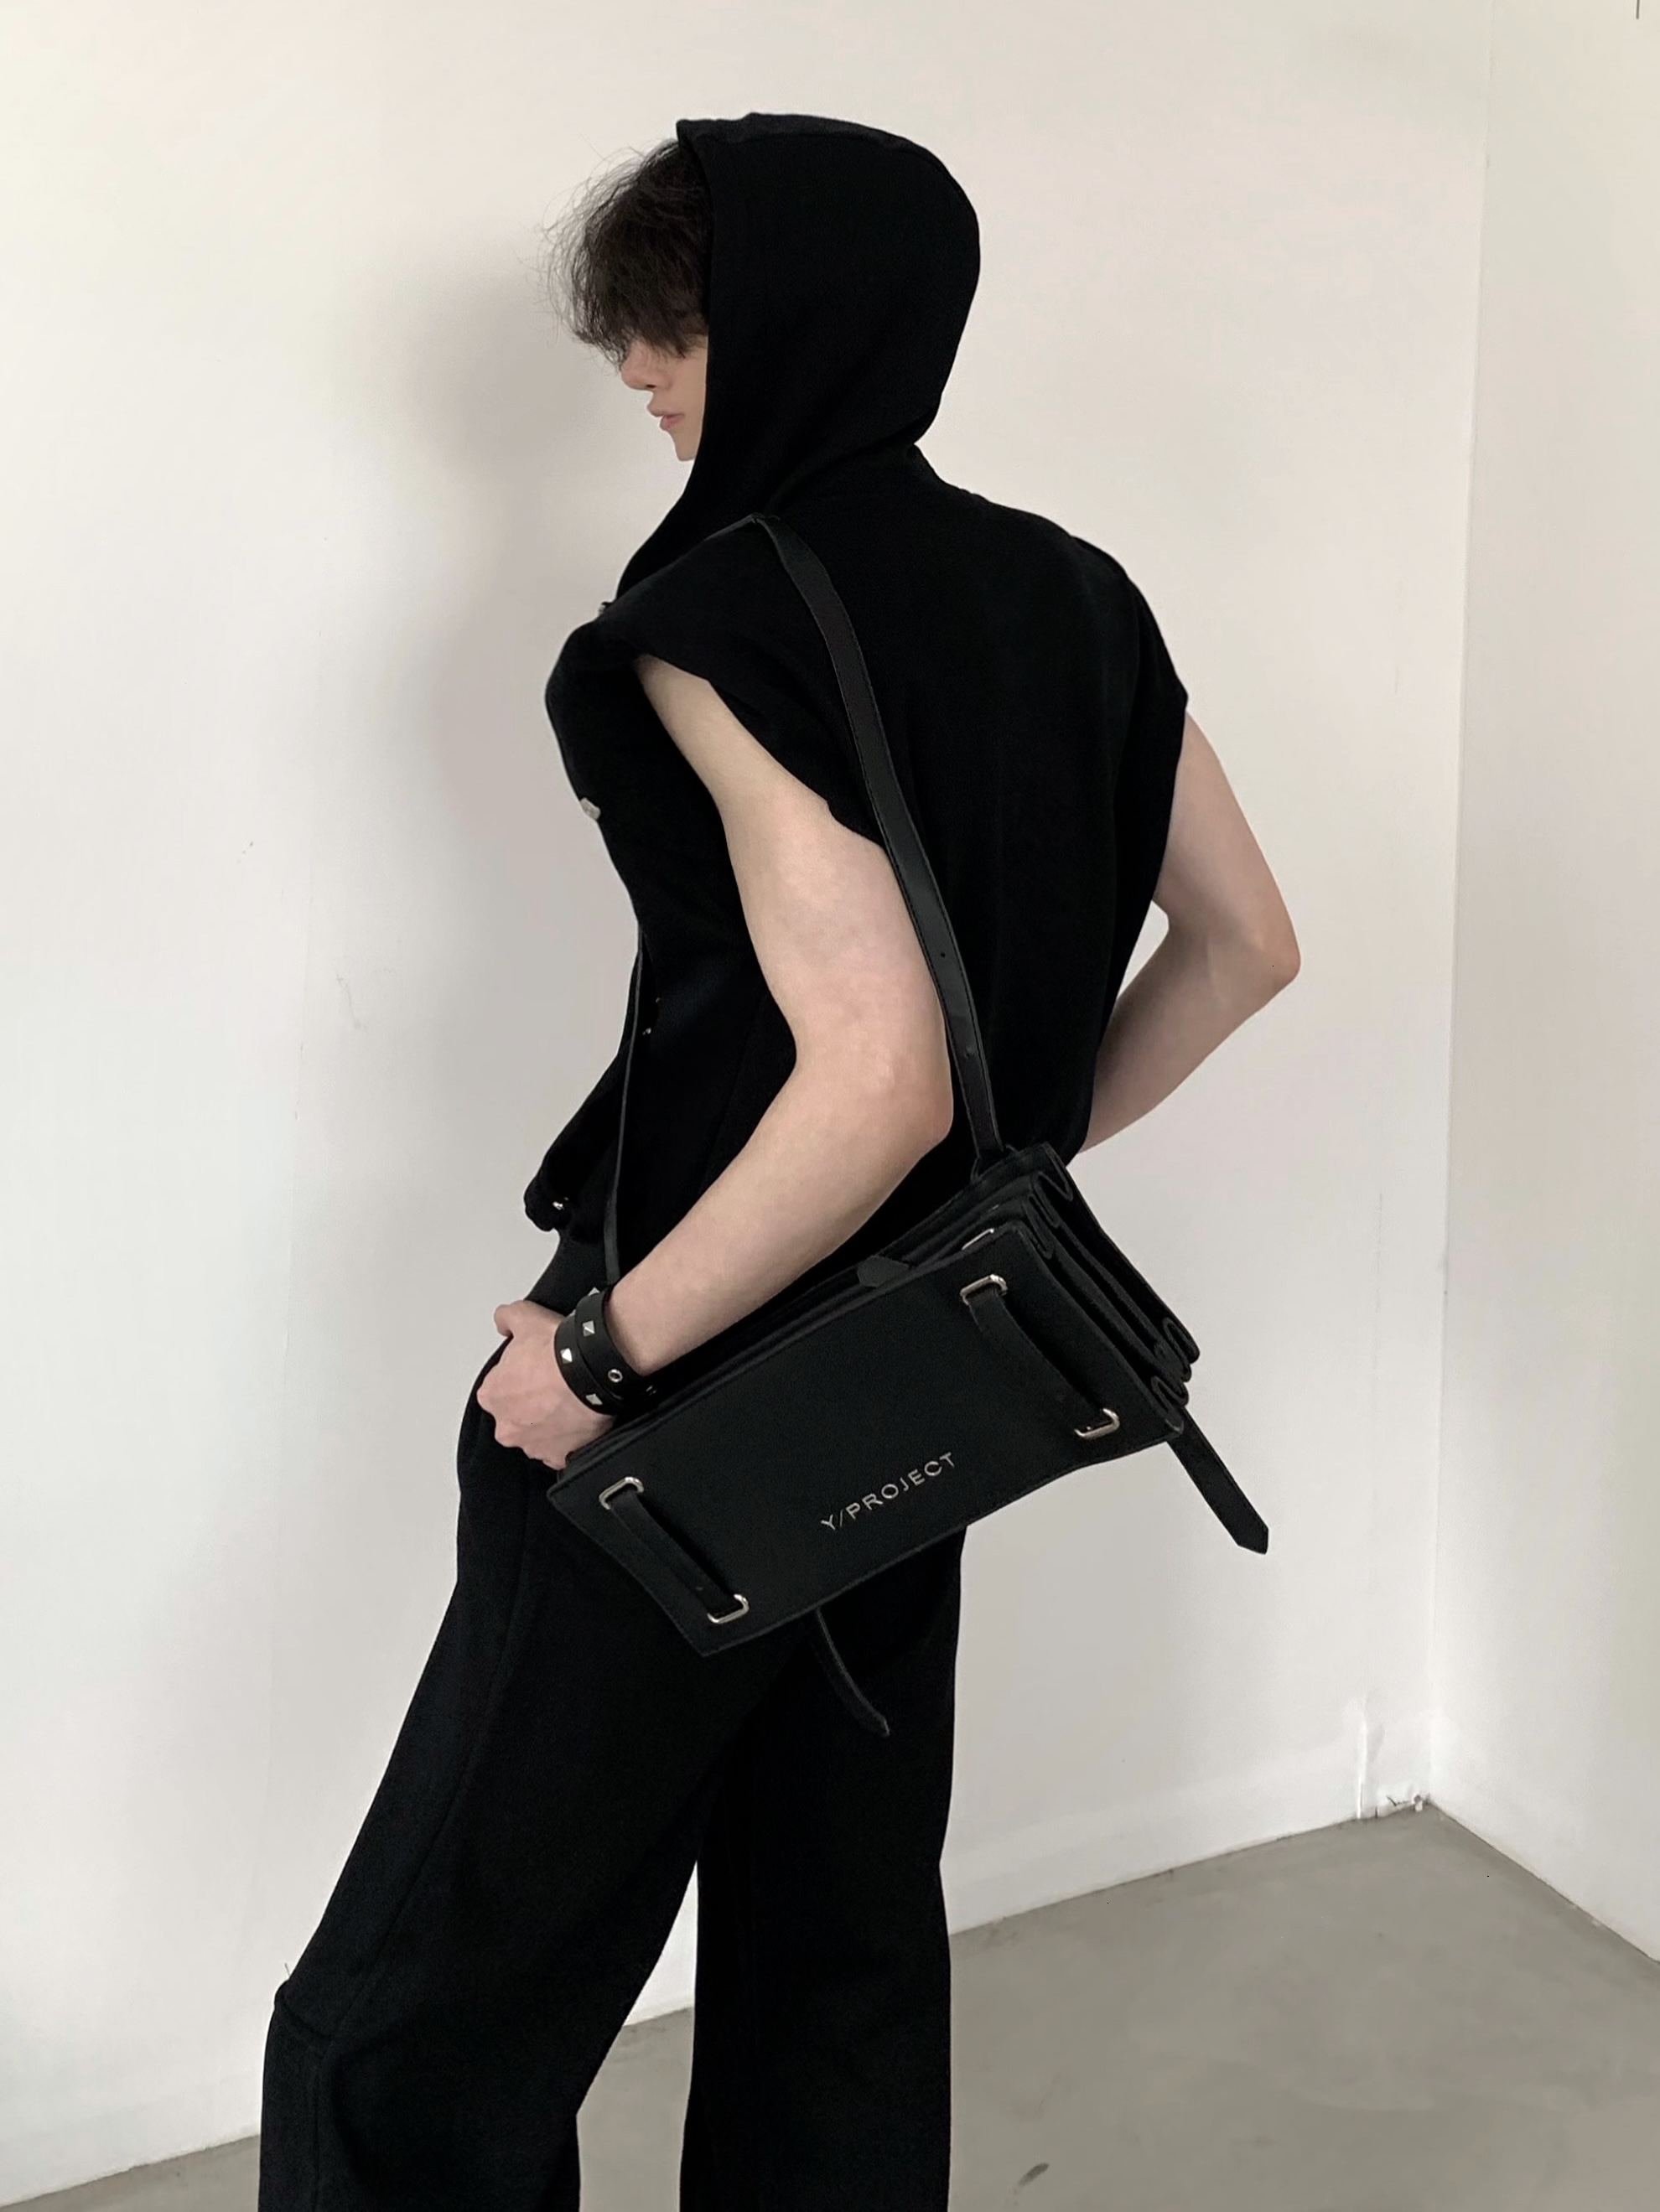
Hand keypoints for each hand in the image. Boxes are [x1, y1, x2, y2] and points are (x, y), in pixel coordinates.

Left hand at [476, 1301, 613, 1470]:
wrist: (591, 1372)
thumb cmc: (557, 1351)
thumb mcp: (525, 1316)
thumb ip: (506, 1318)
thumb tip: (504, 1321)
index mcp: (492, 1396)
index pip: (500, 1387)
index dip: (520, 1376)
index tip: (536, 1368)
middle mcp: (507, 1426)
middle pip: (516, 1416)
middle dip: (532, 1405)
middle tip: (555, 1385)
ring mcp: (534, 1445)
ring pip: (539, 1435)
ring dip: (551, 1423)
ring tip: (571, 1400)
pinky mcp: (560, 1457)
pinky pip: (562, 1450)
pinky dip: (570, 1439)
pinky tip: (581, 1418)